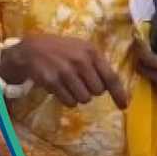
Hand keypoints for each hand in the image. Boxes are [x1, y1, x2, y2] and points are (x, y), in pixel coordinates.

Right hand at [0, 34, 127, 108]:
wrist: (32, 49)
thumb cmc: (62, 50)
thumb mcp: (82, 49)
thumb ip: (97, 64)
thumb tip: (112, 87)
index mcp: (91, 52)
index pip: (111, 76)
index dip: (119, 93)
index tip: (124, 106)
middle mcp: (80, 61)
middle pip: (98, 91)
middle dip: (91, 90)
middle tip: (80, 81)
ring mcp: (66, 71)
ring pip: (84, 99)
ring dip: (78, 96)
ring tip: (69, 84)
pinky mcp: (53, 82)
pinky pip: (69, 102)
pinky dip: (67, 99)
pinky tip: (60, 88)